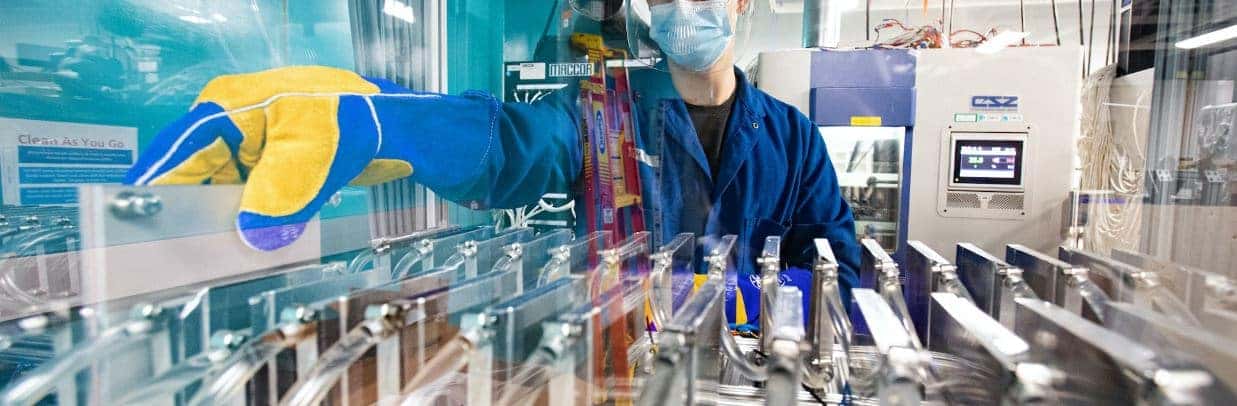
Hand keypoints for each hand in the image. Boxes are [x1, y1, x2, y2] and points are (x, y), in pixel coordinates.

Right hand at [125, 66, 427, 250]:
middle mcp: (229, 124)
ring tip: (222, 255)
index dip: (157, 194)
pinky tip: (252, 242)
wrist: (393, 123)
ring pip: (220, 191)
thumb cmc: (352, 120)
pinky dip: (249, 218)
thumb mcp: (307, 162)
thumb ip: (274, 202)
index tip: (140, 229)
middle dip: (195, 215)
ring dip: (226, 220)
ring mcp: (248, 143)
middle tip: (187, 255)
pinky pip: (246, 196)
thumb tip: (251, 239)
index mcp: (226, 109)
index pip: (175, 155)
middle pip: (194, 176)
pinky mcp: (267, 164)